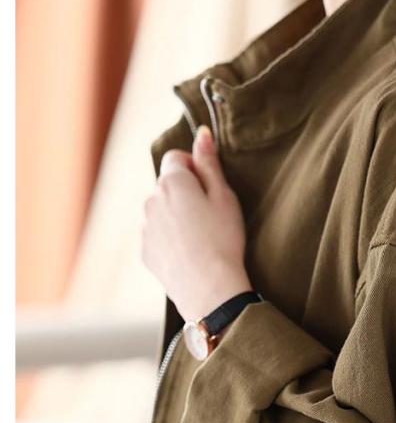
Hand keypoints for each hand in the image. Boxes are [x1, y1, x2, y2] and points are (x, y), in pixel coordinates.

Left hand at [141, 124, 252, 319]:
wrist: (210, 289)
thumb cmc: (223, 240)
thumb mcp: (224, 197)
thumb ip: (209, 163)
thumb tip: (202, 134)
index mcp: (172, 182)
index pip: (176, 158)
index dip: (195, 168)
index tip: (211, 187)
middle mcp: (151, 200)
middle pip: (167, 184)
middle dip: (185, 192)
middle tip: (211, 215)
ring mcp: (145, 227)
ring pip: (161, 210)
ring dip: (176, 215)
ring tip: (201, 237)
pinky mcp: (145, 250)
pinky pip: (157, 234)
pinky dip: (170, 237)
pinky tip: (190, 252)